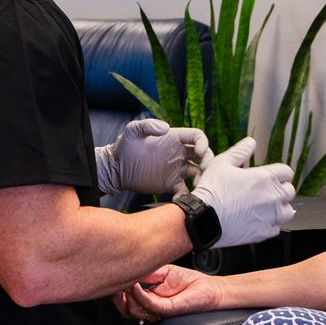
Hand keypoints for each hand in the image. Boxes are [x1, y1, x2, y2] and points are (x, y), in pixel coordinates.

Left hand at [96, 118, 210, 194]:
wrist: (116, 169)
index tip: (199, 152)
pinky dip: (187, 195)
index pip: (197, 136)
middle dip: (208, 161)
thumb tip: (166, 128)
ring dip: (203, 178)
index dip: (202, 143)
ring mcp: (177, 169)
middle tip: (205, 170)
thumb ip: (148, 125)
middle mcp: (179, 153)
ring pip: (198, 172)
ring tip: (199, 186)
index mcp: (175, 138)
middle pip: (203, 155)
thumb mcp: (133, 131)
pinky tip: (182, 199)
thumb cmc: (125, 146)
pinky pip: (185, 190)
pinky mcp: (171, 184)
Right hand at [114, 264, 224, 322]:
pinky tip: (135, 285)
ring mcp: (158, 310)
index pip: (126, 300)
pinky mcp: (167, 310)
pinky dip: (139, 294)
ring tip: (125, 281)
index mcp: (148, 298)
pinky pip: (149, 304)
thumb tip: (128, 269)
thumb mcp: (162, 271)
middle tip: (112, 285)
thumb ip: (146, 273)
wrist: (210, 289)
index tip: (110, 279)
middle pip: (125, 310)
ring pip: (133, 310)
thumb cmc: (189, 281)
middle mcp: (151, 307)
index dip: (116, 292)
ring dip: (126, 295)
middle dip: (116, 298)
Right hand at [192, 137, 295, 247]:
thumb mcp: (222, 163)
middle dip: (281, 189)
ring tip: (267, 207)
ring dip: (280, 208)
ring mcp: (269, 216)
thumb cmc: (211, 191)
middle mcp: (271, 197)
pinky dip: (270, 224)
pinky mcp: (264, 232)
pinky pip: (276, 228)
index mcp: (264, 178)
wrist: (203, 219)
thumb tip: (251, 142)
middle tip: (268, 191)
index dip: (280, 173)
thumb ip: (240, 151)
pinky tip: (259, 221)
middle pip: (290, 191)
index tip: (274, 176)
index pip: (287, 172)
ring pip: (288, 211)